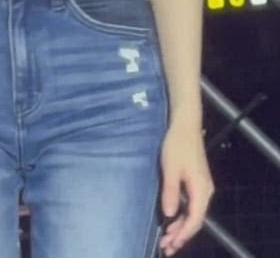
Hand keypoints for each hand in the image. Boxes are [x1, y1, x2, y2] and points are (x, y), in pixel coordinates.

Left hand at [159, 121, 213, 254]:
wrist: (186, 125)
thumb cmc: (177, 145)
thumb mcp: (170, 169)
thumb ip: (170, 192)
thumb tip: (169, 215)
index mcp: (201, 190)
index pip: (194, 220)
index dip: (182, 235)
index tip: (169, 245)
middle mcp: (206, 192)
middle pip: (195, 220)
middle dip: (180, 235)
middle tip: (165, 247)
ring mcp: (203, 187)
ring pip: (194, 214)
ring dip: (181, 227)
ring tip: (167, 239)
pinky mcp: (198, 182)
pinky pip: (192, 206)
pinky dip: (183, 216)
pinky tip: (173, 220)